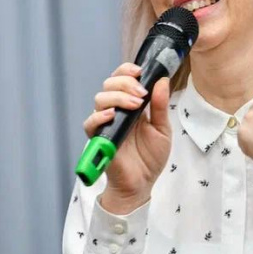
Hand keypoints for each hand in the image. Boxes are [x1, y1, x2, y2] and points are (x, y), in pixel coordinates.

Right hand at [82, 63, 171, 213]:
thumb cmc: (151, 156)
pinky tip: (113, 115)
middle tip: (141, 93)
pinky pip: (90, 122)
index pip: (122, 78)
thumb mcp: (162, 129)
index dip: (127, 70)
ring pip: (100, 98)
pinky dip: (99, 116)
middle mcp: (116, 110)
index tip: (140, 71)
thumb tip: (162, 81)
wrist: (142, 183)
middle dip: (125, 83)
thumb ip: (160, 106)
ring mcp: (106, 123)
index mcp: (131, 104)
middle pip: (109, 84)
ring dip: (118, 97)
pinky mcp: (98, 138)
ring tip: (135, 105)